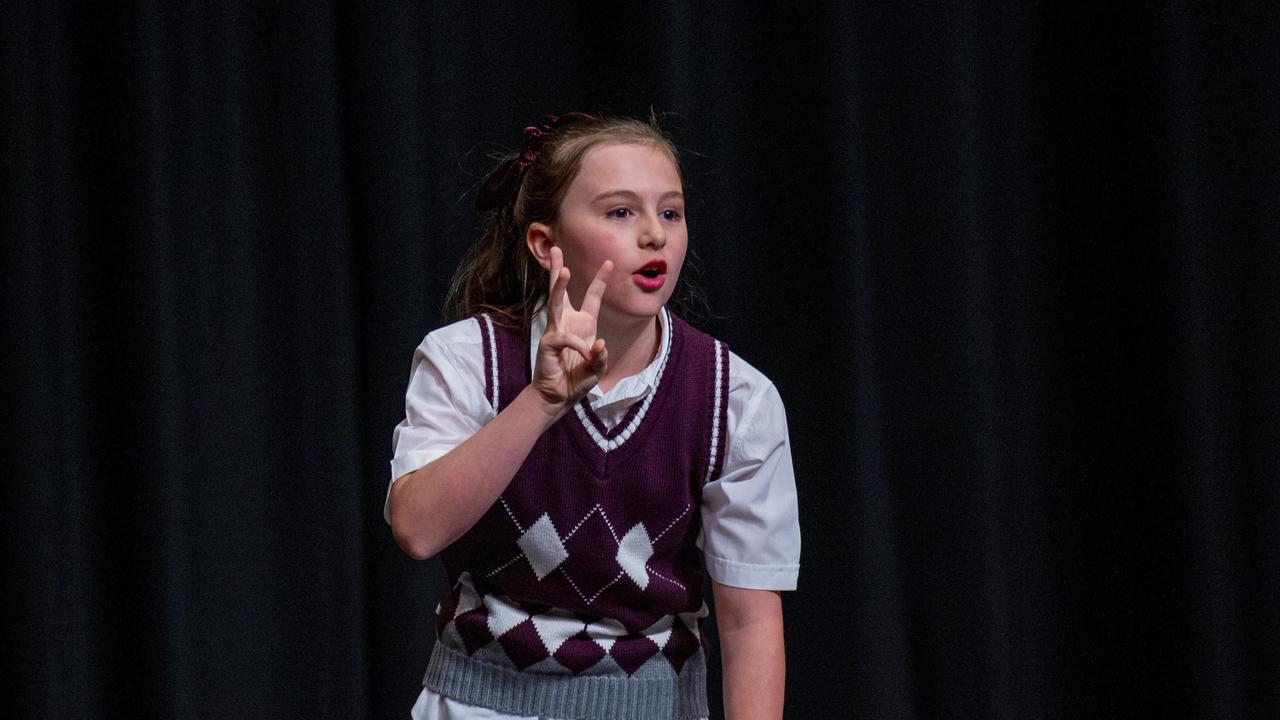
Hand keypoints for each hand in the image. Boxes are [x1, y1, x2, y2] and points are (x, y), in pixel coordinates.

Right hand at [531, 247, 611, 410]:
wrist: (557, 398)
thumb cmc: (575, 380)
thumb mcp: (596, 369)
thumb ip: (600, 357)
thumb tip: (599, 345)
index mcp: (582, 324)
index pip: (592, 297)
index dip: (600, 280)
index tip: (609, 262)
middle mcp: (567, 323)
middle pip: (561, 291)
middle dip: (559, 270)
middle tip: (557, 249)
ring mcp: (555, 331)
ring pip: (555, 303)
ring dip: (559, 286)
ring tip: (565, 270)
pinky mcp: (547, 343)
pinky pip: (565, 338)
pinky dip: (578, 345)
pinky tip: (586, 354)